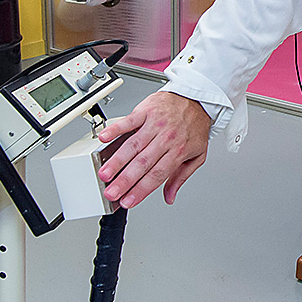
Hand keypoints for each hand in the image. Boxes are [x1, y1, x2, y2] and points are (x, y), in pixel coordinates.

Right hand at [96, 92, 212, 207]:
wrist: (197, 99)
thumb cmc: (195, 127)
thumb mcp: (197, 155)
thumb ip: (181, 177)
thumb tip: (170, 197)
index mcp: (178, 151)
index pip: (157, 175)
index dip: (141, 190)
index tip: (128, 201)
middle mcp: (166, 139)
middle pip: (142, 163)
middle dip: (125, 181)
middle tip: (111, 192)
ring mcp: (155, 124)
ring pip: (133, 145)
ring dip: (117, 161)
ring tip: (105, 173)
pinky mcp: (146, 111)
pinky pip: (129, 121)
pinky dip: (115, 129)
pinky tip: (104, 138)